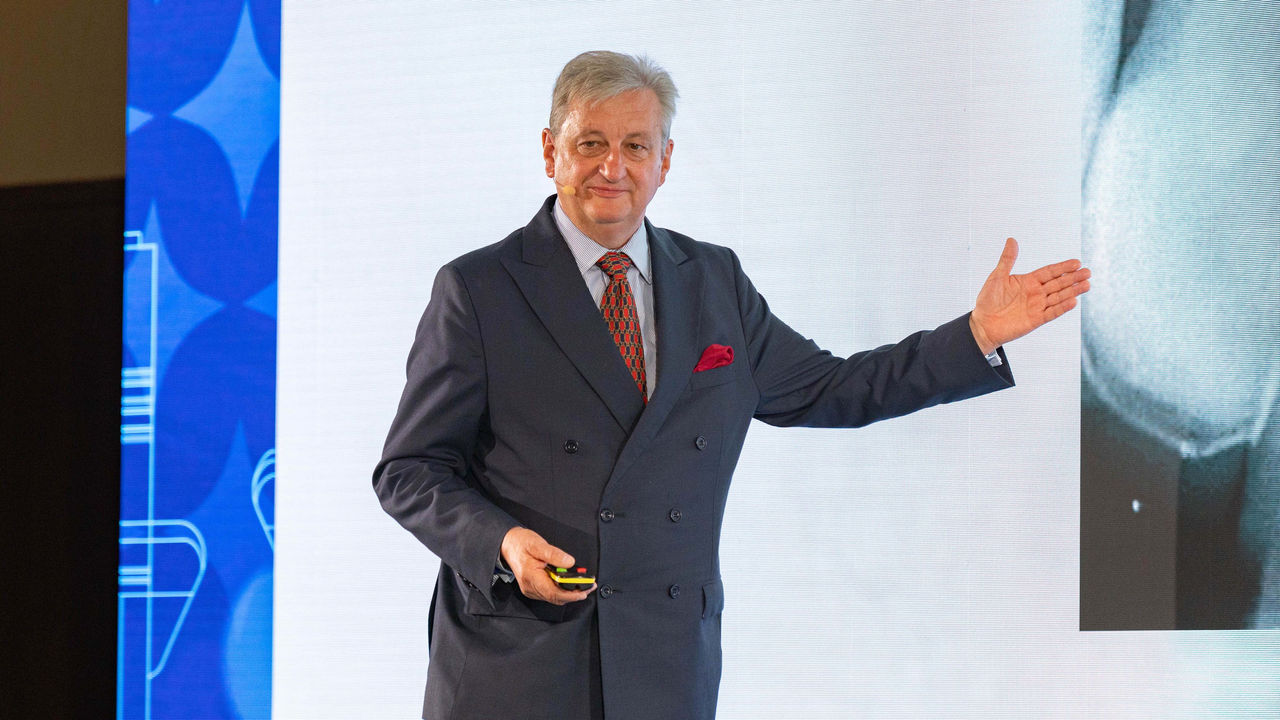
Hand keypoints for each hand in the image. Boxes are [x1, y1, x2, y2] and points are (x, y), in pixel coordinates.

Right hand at [500, 527, 595, 605]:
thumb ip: (554, 554)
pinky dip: (562, 591)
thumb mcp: (538, 544)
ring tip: (583, 584)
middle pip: (556, 598)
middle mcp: (530, 587)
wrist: (508, 544)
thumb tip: (570, 562)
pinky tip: (570, 583)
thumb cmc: (521, 543)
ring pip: (554, 597)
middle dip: (574, 594)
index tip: (584, 590)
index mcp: (530, 577)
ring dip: (569, 593)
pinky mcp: (533, 588)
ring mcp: (531, 589)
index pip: (553, 593)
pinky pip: (550, 594)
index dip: (571, 594)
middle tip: (589, 586)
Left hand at [969, 237, 1090, 353]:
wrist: (983, 324)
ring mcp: (1037, 306)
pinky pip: (1051, 313)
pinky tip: (1073, 302)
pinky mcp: (1036, 320)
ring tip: (1087, 284)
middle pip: (1058, 283)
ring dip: (1073, 291)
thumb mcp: (997, 276)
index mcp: (1028, 281)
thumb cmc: (988, 300)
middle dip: (1073, 278)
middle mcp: (1035, 293)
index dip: (1063, 267)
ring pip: (1059, 297)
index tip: (1077, 262)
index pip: (1049, 272)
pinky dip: (1062, 308)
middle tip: (1087, 272)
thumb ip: (1007, 259)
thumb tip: (1012, 240)